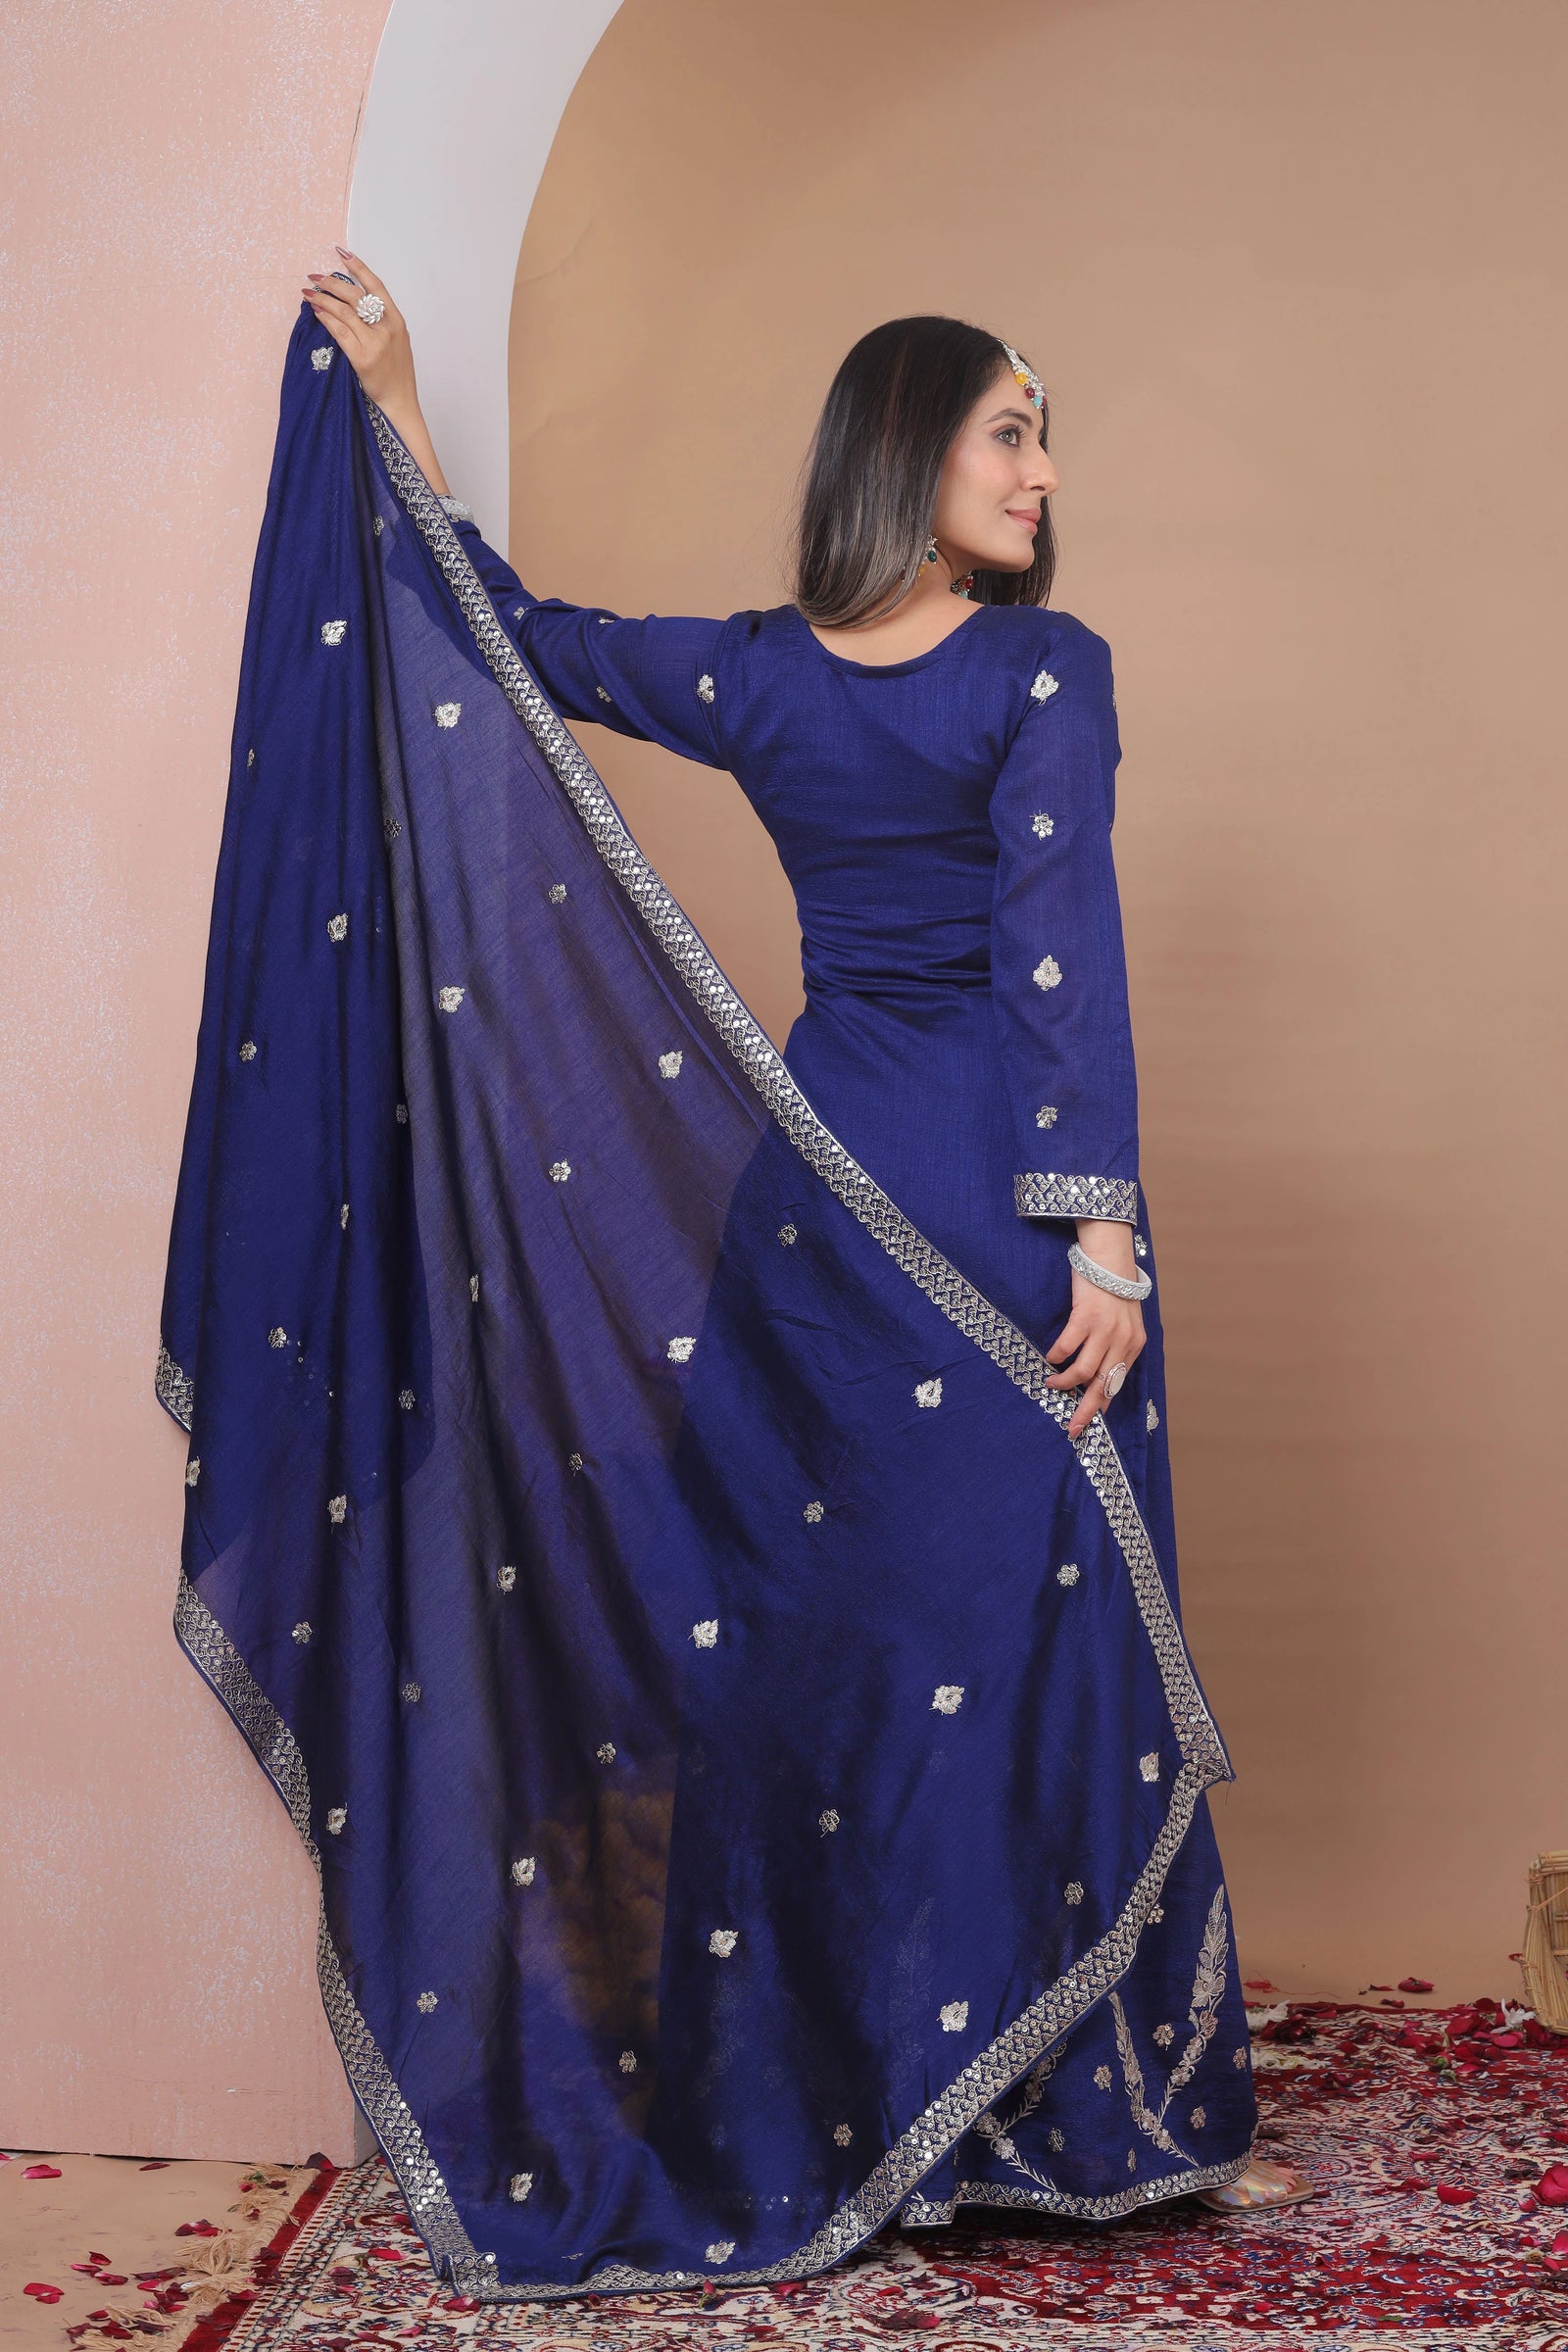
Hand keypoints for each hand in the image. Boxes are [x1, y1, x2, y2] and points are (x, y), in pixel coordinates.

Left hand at [300, 247, 420, 428]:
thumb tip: (353, 302)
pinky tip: (316, 312)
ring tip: (309, 293)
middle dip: (331, 283)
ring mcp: (375, 343)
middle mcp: (387, 328)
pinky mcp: (362, 358)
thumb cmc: (397, 374)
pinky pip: (339, 331)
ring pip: (344, 312)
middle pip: (355, 295)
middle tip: (316, 278)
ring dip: (323, 299)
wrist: (400, 403)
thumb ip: (380, 322)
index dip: (358, 267)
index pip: (375, 286)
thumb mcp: (396, 342)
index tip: (341, 253)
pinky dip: (325, 319)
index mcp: (397, 321)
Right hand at [1043, 1220, 1145, 1439]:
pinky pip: (1067, 1347)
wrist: (1108, 1256)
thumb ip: (1116, 1345)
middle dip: (1086, 1410)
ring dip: (1065, 1382)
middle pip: (1103, 1386)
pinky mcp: (1086, 1317)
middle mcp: (1123, 1340)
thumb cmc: (1112, 1289)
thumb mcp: (1124, 1321)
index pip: (1117, 1383)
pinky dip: (1056, 1357)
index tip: (1089, 1422)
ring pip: (1084, 1371)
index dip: (1102, 1405)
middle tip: (1073, 1429)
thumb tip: (1097, 1375)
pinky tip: (1050, 1358)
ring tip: (1052, 1384)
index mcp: (1134, 1344)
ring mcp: (1105, 1329)